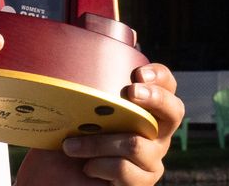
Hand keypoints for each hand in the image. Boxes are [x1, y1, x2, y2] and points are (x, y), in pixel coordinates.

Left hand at [17, 63, 184, 184]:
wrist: (54, 177)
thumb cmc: (66, 138)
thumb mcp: (74, 108)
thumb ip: (86, 87)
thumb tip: (82, 54)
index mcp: (144, 109)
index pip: (167, 85)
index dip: (160, 76)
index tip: (137, 73)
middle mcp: (155, 133)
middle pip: (174, 111)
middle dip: (155, 98)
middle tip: (130, 92)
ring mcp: (151, 160)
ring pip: (136, 144)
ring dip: (97, 143)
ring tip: (71, 145)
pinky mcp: (141, 183)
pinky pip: (125, 170)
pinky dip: (99, 166)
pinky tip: (86, 167)